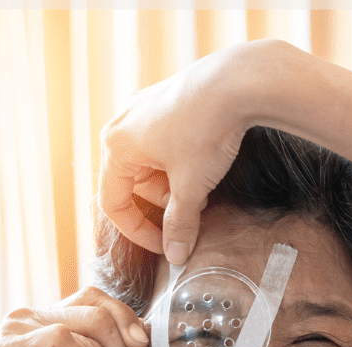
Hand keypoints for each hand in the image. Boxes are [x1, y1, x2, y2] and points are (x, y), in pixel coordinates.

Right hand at [99, 43, 255, 262]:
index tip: (164, 247)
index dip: (138, 232)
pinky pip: (162, 148)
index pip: (114, 204)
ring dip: (173, 188)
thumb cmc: (205, 131)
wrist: (238, 83)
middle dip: (161, 207)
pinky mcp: (164, 105)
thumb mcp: (191, 188)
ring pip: (150, 168)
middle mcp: (122, 126)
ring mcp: (143, 112)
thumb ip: (180, 225)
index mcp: (116, 147)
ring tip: (201, 192)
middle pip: (133, 186)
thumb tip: (176, 257)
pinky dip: (179, 167)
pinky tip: (203, 170)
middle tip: (190, 215)